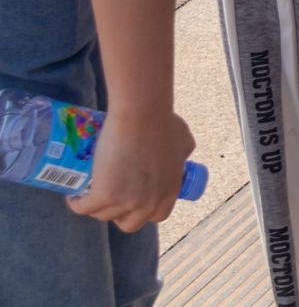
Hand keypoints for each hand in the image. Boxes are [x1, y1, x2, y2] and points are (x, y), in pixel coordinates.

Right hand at [68, 108, 194, 232]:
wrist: (141, 115)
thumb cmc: (162, 122)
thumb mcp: (184, 142)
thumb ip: (183, 155)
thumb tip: (180, 158)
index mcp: (169, 193)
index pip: (156, 216)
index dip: (143, 210)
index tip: (133, 199)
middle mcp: (149, 203)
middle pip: (129, 223)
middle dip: (119, 213)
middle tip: (111, 196)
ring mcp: (126, 202)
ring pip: (103, 215)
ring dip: (96, 207)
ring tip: (90, 192)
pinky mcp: (104, 195)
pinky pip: (84, 208)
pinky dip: (76, 204)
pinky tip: (73, 197)